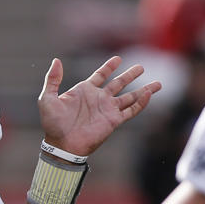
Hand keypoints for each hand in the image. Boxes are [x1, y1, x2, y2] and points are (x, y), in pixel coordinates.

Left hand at [38, 56, 160, 155]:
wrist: (62, 144)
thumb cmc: (52, 123)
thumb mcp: (47, 98)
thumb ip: (52, 79)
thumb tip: (56, 60)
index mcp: (84, 91)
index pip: (100, 75)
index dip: (109, 67)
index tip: (118, 59)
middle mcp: (98, 99)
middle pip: (118, 83)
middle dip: (130, 75)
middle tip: (141, 66)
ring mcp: (107, 109)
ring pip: (129, 96)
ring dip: (143, 90)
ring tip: (158, 83)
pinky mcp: (114, 121)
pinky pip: (131, 110)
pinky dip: (141, 103)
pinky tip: (149, 95)